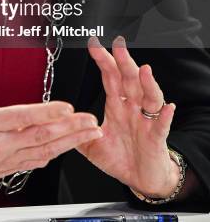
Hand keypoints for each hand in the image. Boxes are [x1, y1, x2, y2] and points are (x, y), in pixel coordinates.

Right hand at [0, 47, 102, 195]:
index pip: (21, 117)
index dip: (45, 113)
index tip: (66, 107)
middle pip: (41, 137)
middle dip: (70, 129)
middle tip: (90, 120)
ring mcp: (6, 160)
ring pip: (44, 151)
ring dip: (70, 142)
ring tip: (91, 132)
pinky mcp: (8, 169)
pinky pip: (37, 162)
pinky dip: (55, 153)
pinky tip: (69, 147)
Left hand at [77, 36, 178, 197]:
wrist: (140, 179)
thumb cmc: (119, 158)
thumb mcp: (91, 146)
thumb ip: (77, 133)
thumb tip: (56, 123)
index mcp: (117, 106)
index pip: (111, 78)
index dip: (104, 61)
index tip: (95, 45)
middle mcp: (132, 108)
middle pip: (130, 80)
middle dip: (124, 62)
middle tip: (119, 45)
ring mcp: (146, 121)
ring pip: (149, 97)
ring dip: (148, 83)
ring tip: (144, 70)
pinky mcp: (156, 138)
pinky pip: (162, 125)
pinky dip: (166, 116)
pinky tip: (168, 108)